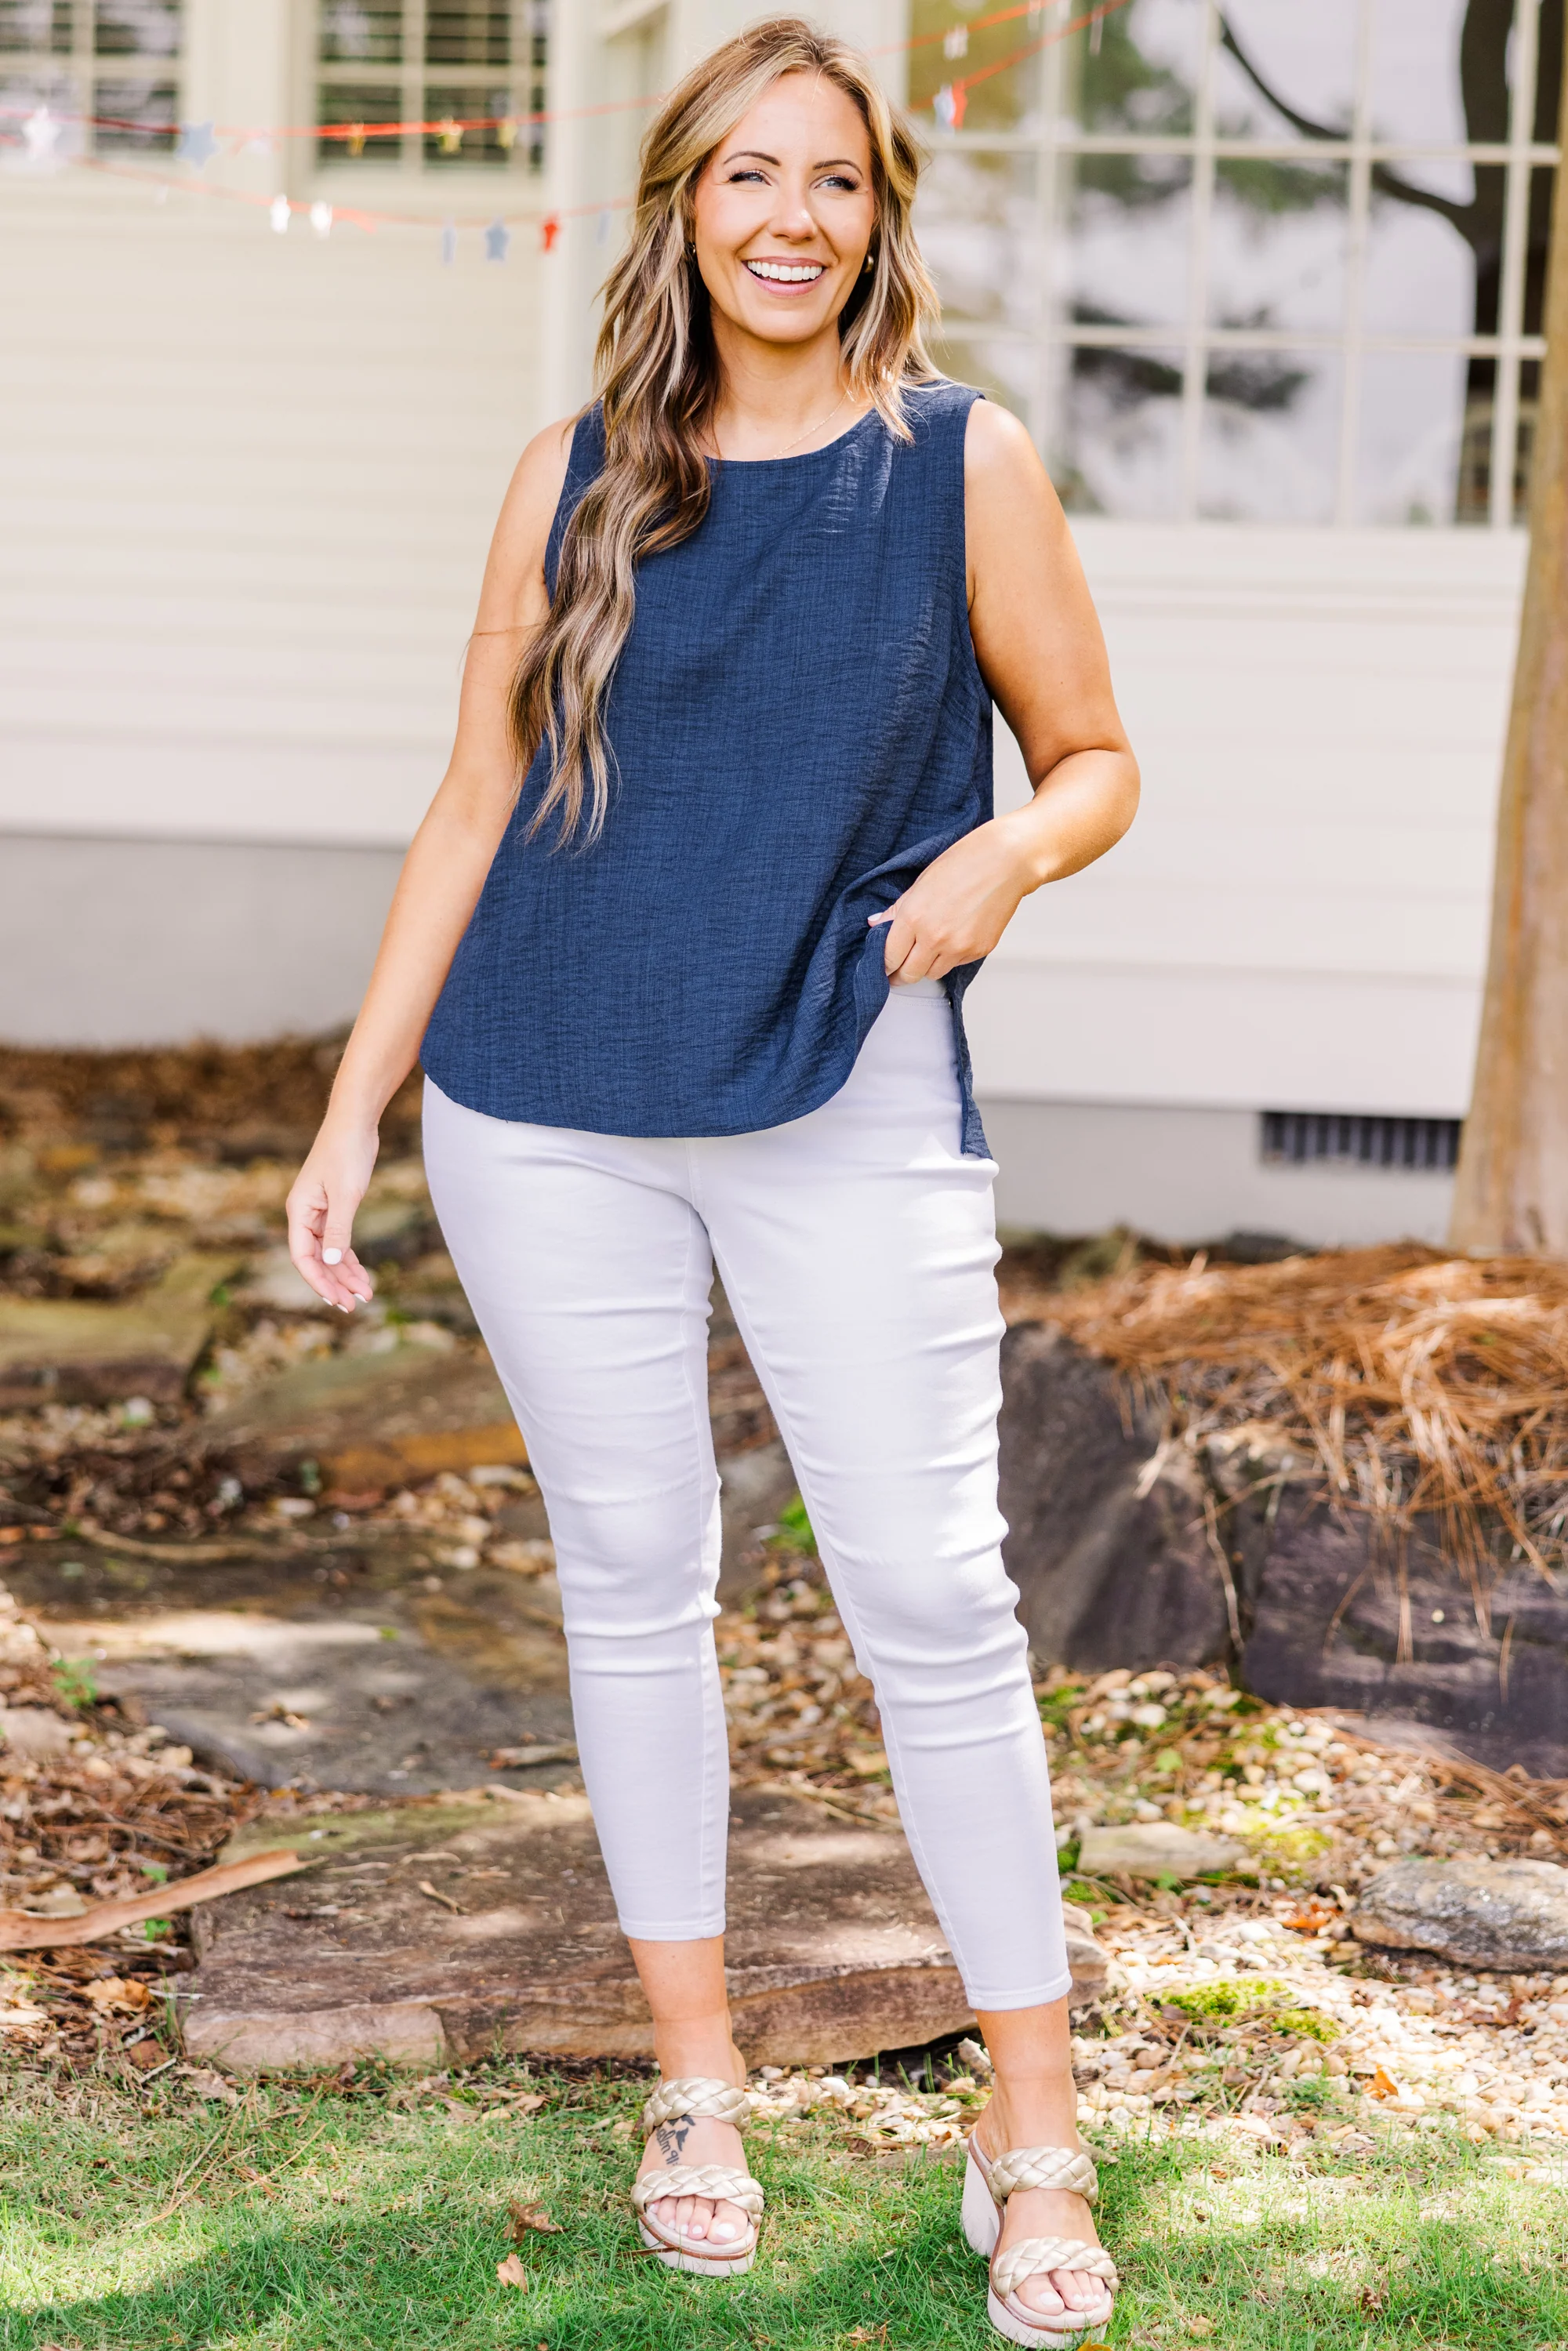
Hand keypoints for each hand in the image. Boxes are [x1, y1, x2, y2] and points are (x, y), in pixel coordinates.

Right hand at [286, 1119, 378, 1310]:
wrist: (355, 1123)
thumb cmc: (346, 1153)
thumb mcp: (345, 1194)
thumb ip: (338, 1229)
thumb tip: (330, 1262)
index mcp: (299, 1212)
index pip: (303, 1257)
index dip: (318, 1281)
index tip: (336, 1300)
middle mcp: (305, 1215)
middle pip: (316, 1259)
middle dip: (334, 1283)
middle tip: (354, 1306)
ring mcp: (319, 1212)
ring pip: (329, 1253)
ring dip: (345, 1274)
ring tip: (365, 1294)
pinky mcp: (334, 1208)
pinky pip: (339, 1241)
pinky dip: (350, 1258)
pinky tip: (362, 1274)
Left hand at [870, 817, 1035, 983]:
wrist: (1006, 861)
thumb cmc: (963, 863)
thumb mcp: (921, 883)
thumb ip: (896, 910)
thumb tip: (875, 924)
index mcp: (913, 918)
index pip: (889, 958)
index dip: (884, 965)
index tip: (883, 967)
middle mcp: (934, 938)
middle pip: (909, 975)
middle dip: (901, 975)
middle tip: (898, 971)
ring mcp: (958, 947)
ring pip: (932, 974)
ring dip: (926, 966)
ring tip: (928, 950)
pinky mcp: (978, 951)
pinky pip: (956, 964)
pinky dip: (950, 957)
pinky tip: (954, 936)